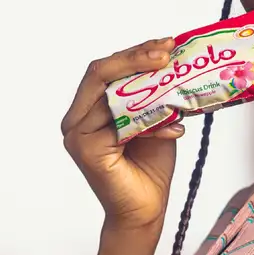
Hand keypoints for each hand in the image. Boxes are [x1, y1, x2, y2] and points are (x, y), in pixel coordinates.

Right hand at [62, 38, 184, 232]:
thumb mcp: (155, 120)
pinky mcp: (86, 150)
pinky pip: (119, 125)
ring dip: (147, 90)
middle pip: (100, 74)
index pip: (106, 69)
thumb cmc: (149, 167)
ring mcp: (77, 135)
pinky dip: (150, 124)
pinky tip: (174, 129)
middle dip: (135, 58)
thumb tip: (174, 63)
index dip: (135, 52)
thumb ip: (152, 96)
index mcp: (88, 108)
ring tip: (177, 86)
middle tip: (167, 51)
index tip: (167, 44)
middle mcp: (76, 119)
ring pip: (109, 96)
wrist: (146, 210)